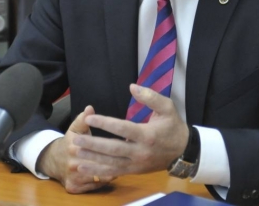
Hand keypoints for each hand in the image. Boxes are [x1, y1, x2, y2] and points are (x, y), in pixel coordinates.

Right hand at [37, 105, 115, 192]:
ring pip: (99, 178)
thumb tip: (90, 108)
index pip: (99, 150)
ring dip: (111, 173)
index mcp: (75, 148)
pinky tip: (110, 174)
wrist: (53, 160)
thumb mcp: (75, 128)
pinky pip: (94, 187)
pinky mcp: (73, 188)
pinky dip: (102, 182)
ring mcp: (73, 178)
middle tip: (126, 156)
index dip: (112, 147)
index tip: (123, 144)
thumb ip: (83, 119)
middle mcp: (73, 165)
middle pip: (101, 165)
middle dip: (115, 162)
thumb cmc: (69, 142)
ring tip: (121, 165)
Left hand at [72, 84, 189, 177]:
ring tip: (75, 152)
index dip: (105, 123)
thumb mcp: (167, 107)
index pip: (123, 129)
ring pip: (111, 163)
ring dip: (92, 158)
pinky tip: (84, 167)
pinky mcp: (134, 170)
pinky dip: (97, 171)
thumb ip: (150, 96)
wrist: (183, 151)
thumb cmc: (173, 126)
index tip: (90, 118)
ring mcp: (137, 163)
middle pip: (113, 149)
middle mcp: (141, 151)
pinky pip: (114, 172)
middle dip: (93, 144)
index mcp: (148, 135)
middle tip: (75, 139)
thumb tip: (132, 86)